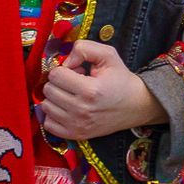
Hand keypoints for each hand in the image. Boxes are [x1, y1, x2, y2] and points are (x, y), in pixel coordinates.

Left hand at [41, 40, 165, 141]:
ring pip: (46, 106)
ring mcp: (78, 124)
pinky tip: (67, 109)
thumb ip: (84, 48)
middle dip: (59, 83)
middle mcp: (82, 109)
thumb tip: (65, 62)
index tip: (78, 72)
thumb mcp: (109, 56)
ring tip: (73, 96)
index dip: (65, 70)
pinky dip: (54, 115)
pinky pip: (48, 124)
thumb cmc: (121, 80)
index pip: (55, 75)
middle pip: (48, 90)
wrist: (137, 106)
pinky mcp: (76, 135)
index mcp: (90, 90)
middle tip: (75, 84)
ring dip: (56, 98)